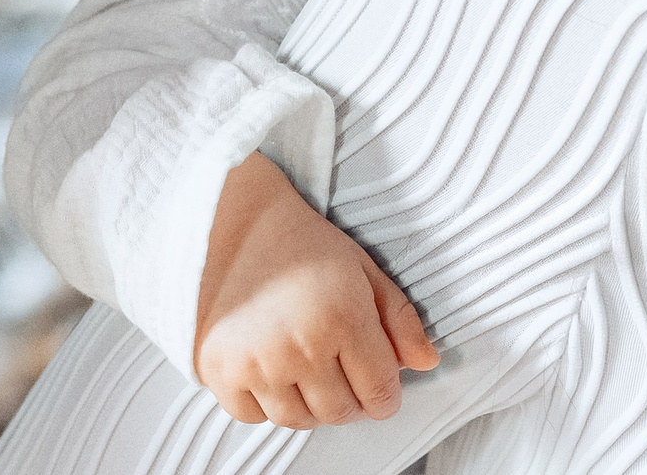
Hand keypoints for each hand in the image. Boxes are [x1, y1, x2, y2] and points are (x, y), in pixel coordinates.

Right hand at [193, 152, 438, 428]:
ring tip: (309, 370)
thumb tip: (427, 362)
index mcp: (343, 318)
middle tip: (343, 373)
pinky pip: (253, 416)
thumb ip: (401, 320)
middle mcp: (300, 346)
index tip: (380, 386)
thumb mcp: (366, 271)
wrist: (240, 227)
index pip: (379, 393)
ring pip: (298, 420)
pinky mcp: (219, 370)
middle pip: (340, 413)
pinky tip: (273, 371)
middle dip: (351, 400)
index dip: (386, 396)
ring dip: (310, 405)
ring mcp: (256, 362)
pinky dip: (267, 404)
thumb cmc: (306, 248)